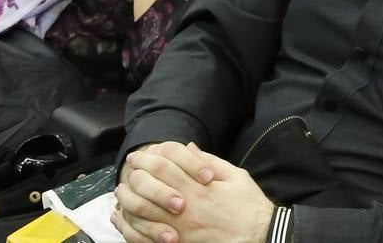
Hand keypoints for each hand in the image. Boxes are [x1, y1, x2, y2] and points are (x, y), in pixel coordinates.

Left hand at [113, 142, 272, 242]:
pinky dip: (131, 230)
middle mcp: (186, 210)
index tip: (137, 155)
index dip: (147, 159)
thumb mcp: (236, 176)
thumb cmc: (249, 206)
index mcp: (199, 189)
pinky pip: (148, 239)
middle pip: (148, 189)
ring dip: (128, 202)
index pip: (164, 169)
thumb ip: (210, 161)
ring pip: (143, 215)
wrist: (261, 236)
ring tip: (121, 193)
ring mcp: (181, 231)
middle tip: (126, 171)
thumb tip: (188, 147)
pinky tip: (123, 221)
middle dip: (133, 177)